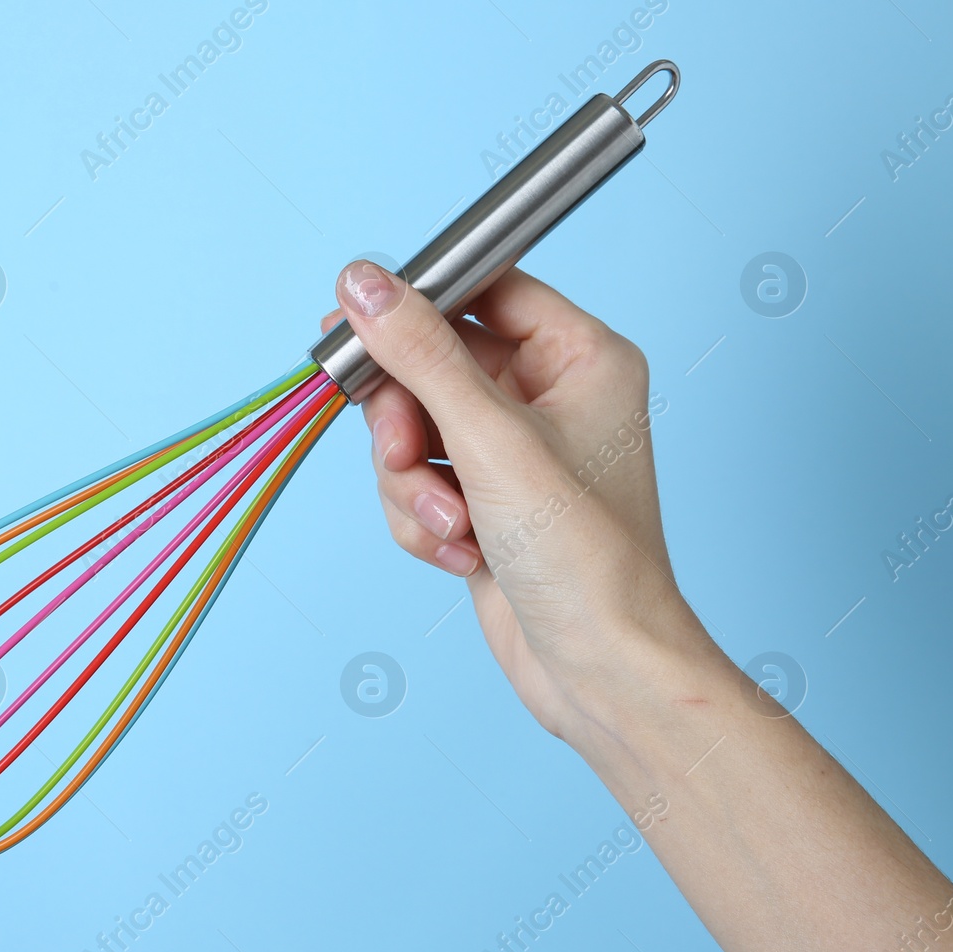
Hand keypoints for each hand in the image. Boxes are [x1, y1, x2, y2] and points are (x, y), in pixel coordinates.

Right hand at [326, 261, 711, 741]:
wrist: (598, 669)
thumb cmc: (581, 553)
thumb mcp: (489, 438)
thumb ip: (419, 354)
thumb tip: (361, 282)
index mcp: (580, 357)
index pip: (484, 288)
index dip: (416, 303)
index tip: (354, 322)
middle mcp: (549, 396)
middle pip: (432, 363)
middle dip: (406, 420)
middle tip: (403, 452)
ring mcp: (514, 453)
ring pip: (414, 427)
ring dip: (412, 480)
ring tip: (451, 521)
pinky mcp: (484, 501)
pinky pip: (418, 480)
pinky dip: (423, 516)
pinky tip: (459, 552)